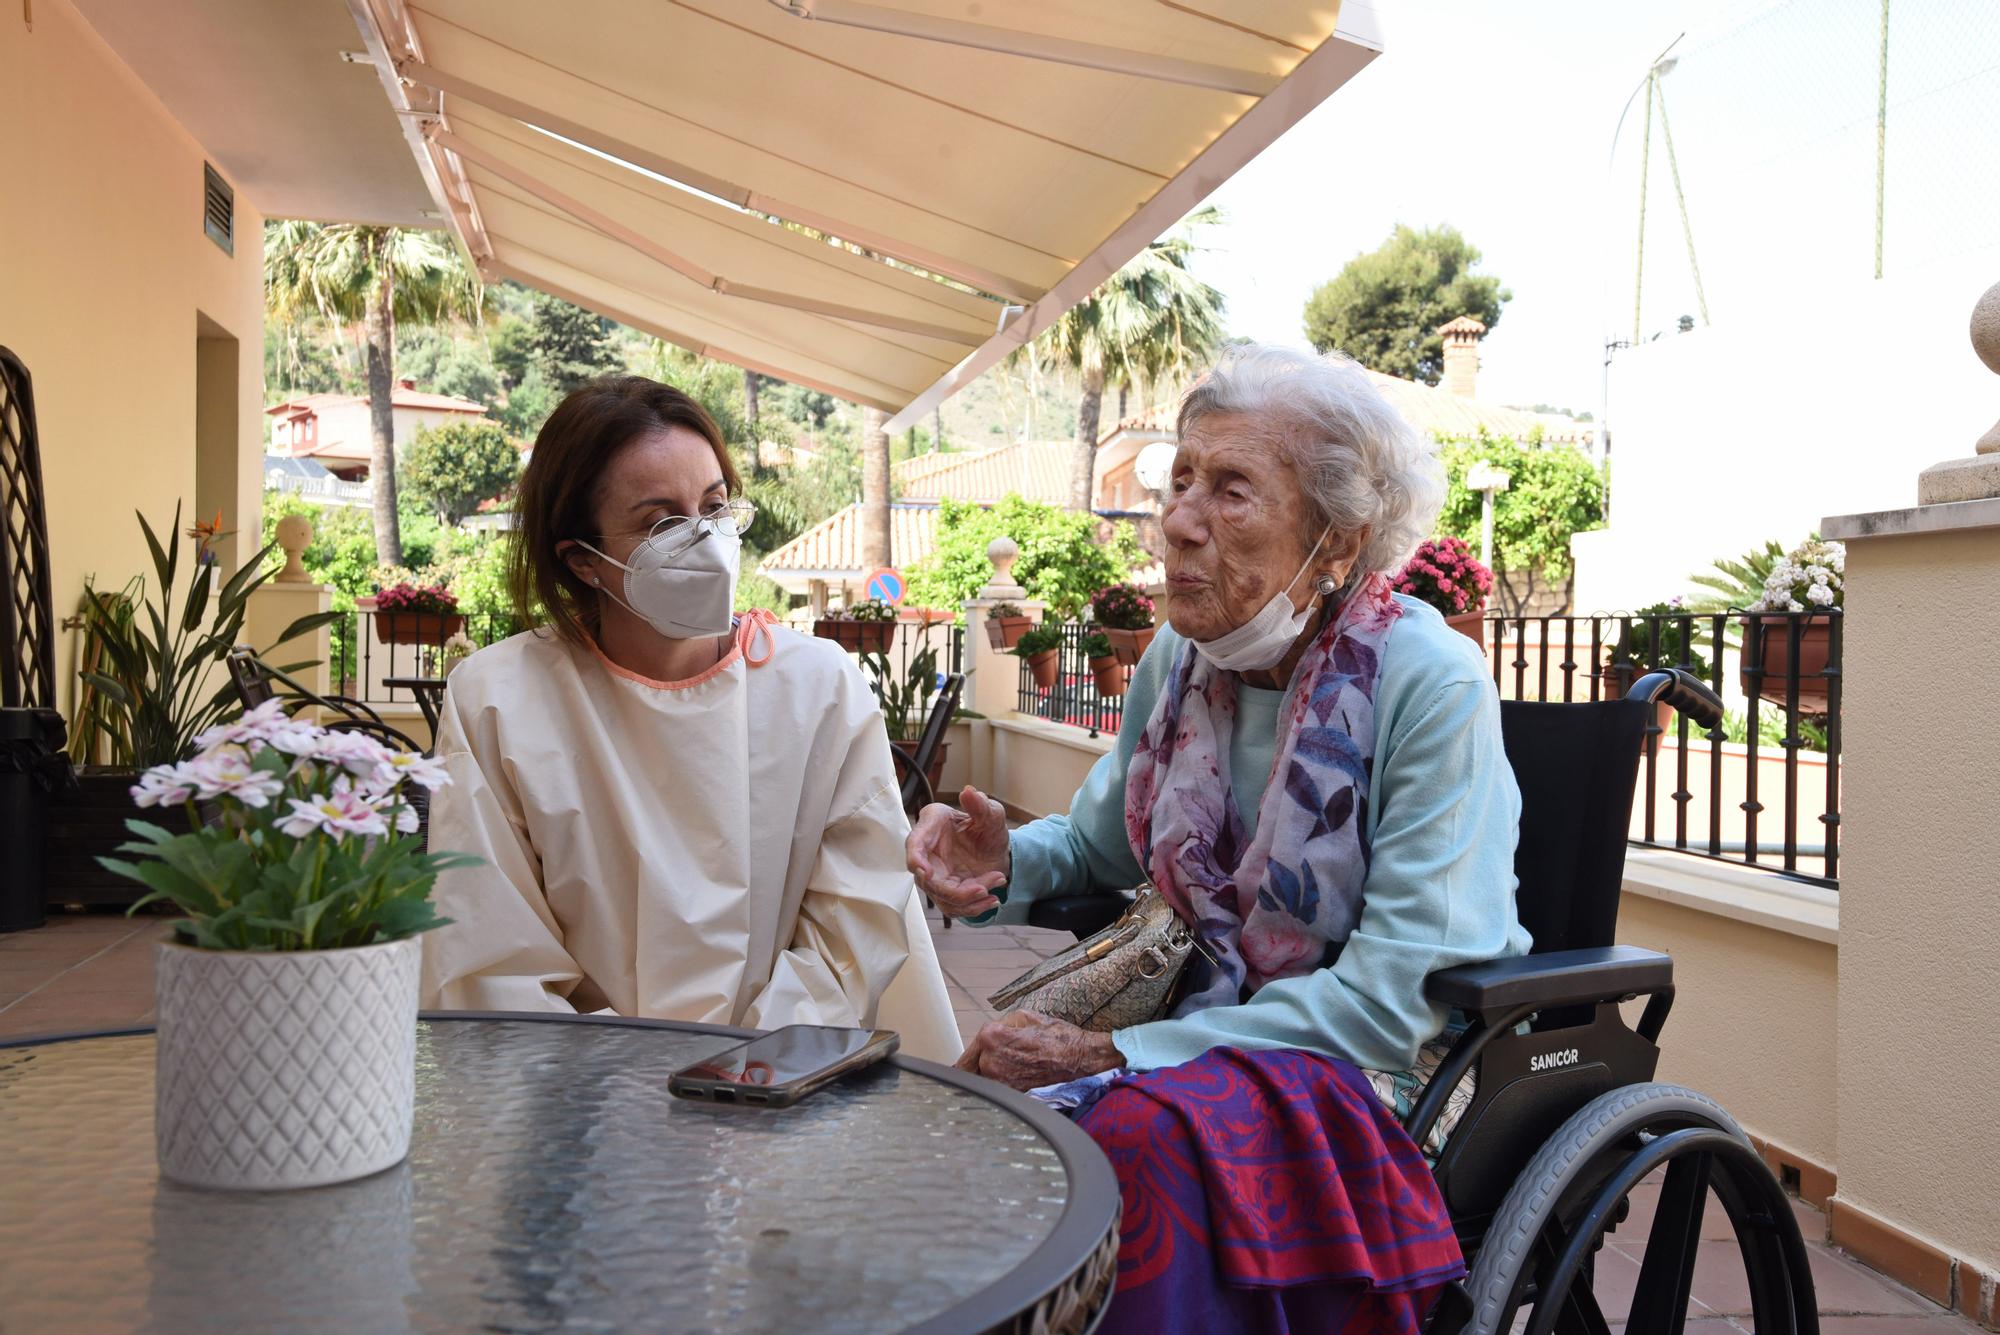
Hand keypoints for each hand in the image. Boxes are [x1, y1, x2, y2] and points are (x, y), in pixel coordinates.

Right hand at [906, 786, 1009, 917]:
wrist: (997, 849)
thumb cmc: (987, 828)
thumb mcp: (991, 814)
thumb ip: (980, 805)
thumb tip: (969, 792)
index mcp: (931, 827)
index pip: (914, 845)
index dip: (915, 859)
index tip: (924, 872)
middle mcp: (928, 854)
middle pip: (927, 880)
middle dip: (955, 890)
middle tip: (983, 888)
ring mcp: (935, 876)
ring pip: (942, 897)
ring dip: (970, 899)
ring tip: (997, 881)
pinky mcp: (946, 893)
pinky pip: (953, 908)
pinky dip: (974, 908)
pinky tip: (993, 900)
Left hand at [955, 1011, 1122, 1090]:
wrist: (1081, 1058)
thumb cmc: (1056, 1035)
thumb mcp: (1024, 1016)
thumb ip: (1000, 1025)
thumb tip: (987, 1037)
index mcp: (991, 1037)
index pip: (966, 1053)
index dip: (969, 1057)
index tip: (966, 1064)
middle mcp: (990, 1062)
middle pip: (970, 1071)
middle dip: (975, 1068)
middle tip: (985, 1069)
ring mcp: (1001, 1082)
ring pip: (983, 1083)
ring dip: (987, 1079)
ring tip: (1005, 1072)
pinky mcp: (1013, 1095)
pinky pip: (998, 1092)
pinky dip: (1001, 1089)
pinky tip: (1014, 1081)